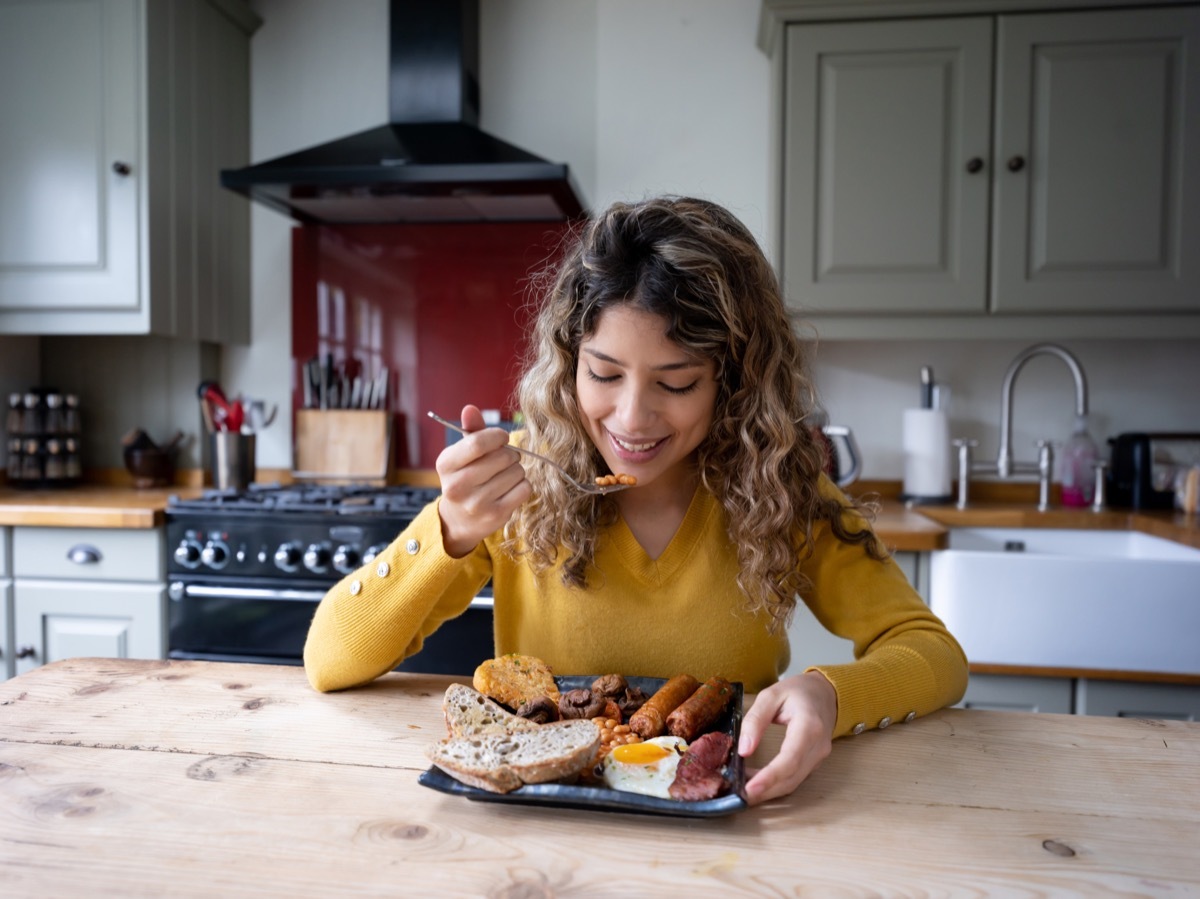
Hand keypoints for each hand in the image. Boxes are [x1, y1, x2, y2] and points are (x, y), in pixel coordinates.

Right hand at [435, 404, 531, 557]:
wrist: (459, 520)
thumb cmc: (464, 478)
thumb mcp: (461, 455)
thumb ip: (470, 431)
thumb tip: (470, 408)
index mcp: (446, 464)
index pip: (478, 443)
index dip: (497, 436)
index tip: (502, 438)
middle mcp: (457, 486)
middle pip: (502, 457)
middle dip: (509, 453)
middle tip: (504, 459)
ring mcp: (477, 504)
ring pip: (516, 472)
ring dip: (516, 469)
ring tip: (504, 475)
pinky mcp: (496, 516)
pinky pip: (524, 488)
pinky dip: (523, 485)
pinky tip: (510, 488)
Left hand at [736, 670, 836, 804]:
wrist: (825, 692)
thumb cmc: (798, 691)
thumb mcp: (771, 695)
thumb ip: (755, 720)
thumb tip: (744, 750)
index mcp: (809, 726)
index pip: (790, 759)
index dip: (770, 777)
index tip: (749, 788)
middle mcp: (818, 746)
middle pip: (792, 778)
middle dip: (765, 791)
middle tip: (739, 796)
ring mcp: (819, 757)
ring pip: (793, 782)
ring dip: (769, 791)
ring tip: (744, 791)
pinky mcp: (814, 762)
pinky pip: (795, 778)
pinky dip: (776, 784)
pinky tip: (758, 781)